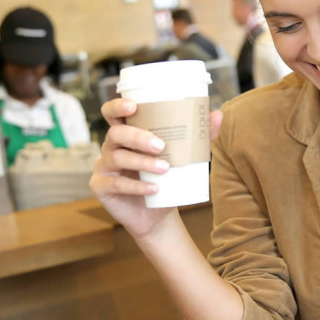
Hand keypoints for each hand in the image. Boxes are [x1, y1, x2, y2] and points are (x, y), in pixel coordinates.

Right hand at [89, 98, 222, 238]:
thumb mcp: (183, 157)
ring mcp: (104, 166)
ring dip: (141, 162)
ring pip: (117, 157)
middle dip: (137, 137)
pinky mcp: (101, 187)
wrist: (157, 214)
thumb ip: (199, 137)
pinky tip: (154, 188)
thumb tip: (217, 115)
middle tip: (161, 145)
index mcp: (126, 132)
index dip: (117, 106)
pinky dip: (136, 186)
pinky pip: (117, 183)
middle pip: (116, 133)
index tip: (133, 106)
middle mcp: (111, 146)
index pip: (112, 113)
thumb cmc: (167, 179)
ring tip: (164, 168)